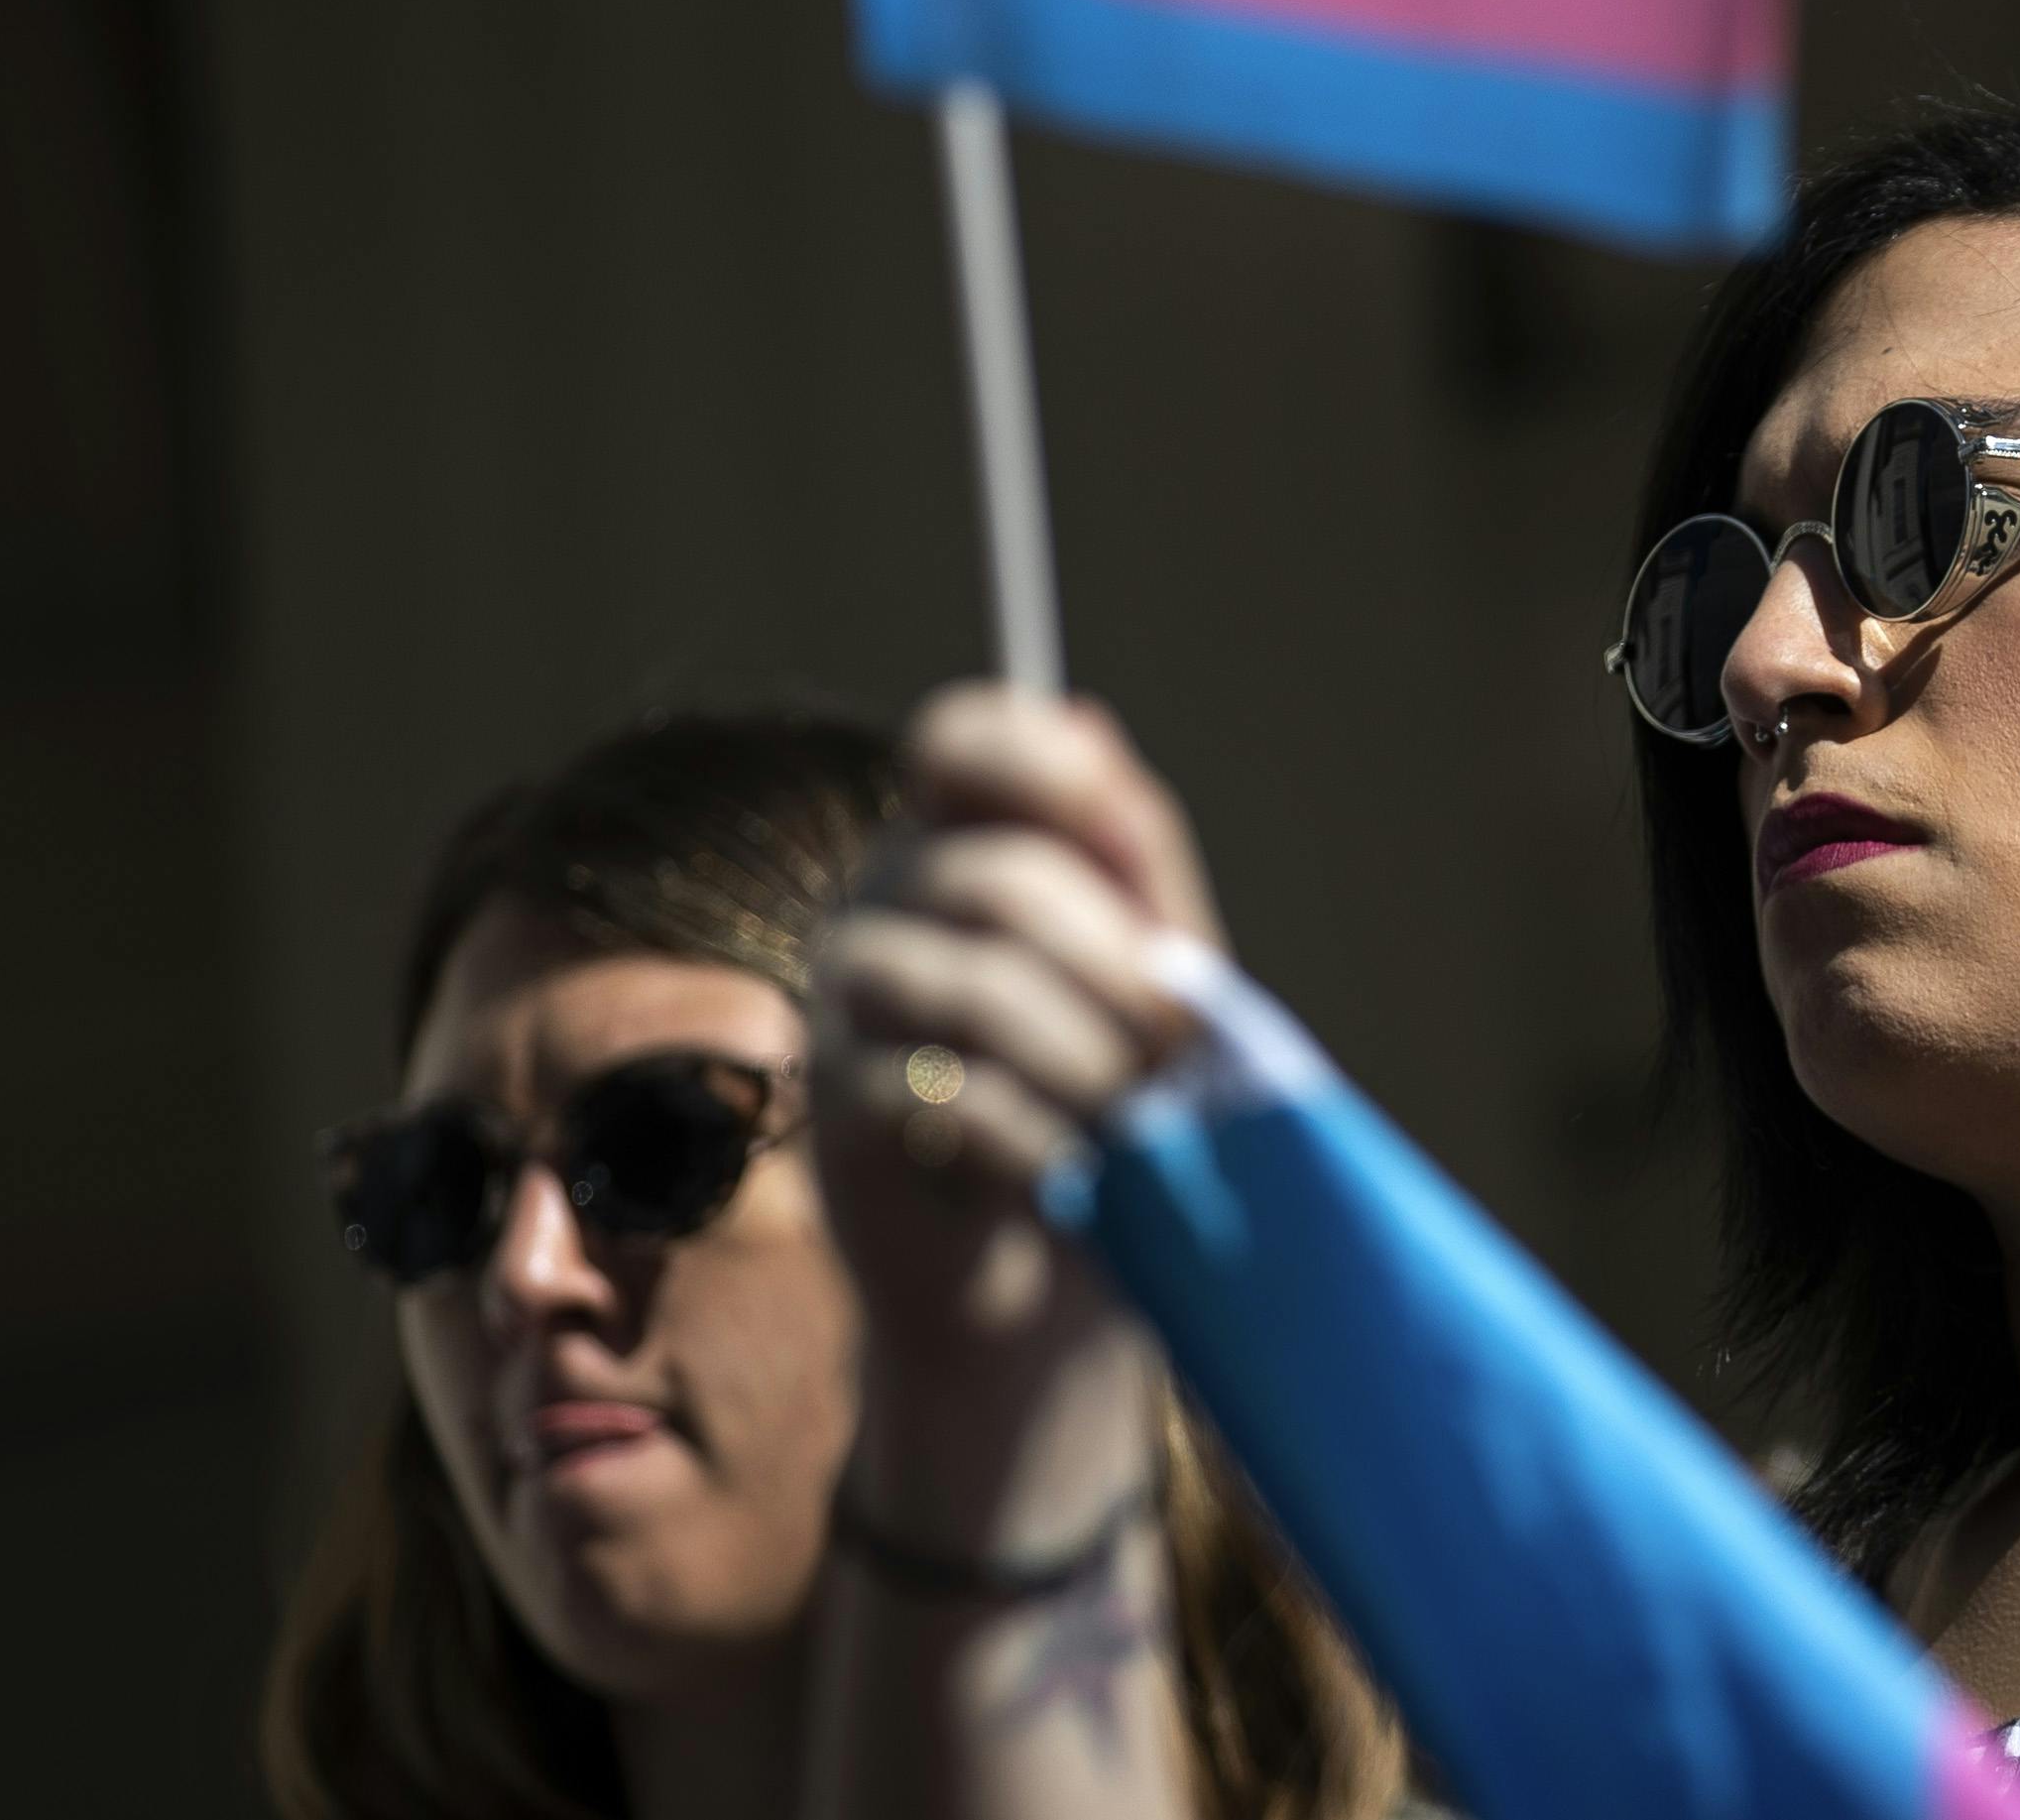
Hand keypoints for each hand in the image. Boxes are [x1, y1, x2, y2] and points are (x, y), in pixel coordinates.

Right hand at [813, 686, 1214, 1538]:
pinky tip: (1076, 1181)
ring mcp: (844, 1012)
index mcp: (959, 849)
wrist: (1059, 1297)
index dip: (1031, 758)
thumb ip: (1128, 858)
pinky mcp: (841, 1121)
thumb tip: (1088, 722)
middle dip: (1115, 961)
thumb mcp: (1150, 973)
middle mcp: (882, 910)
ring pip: (968, 981)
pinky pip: (943, 1096)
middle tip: (1177, 1042)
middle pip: (992, 875)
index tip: (1115, 816)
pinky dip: (1038, 1141)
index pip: (955, 742)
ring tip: (1132, 1120)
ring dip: (1084, 1056)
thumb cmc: (1115, 1114)